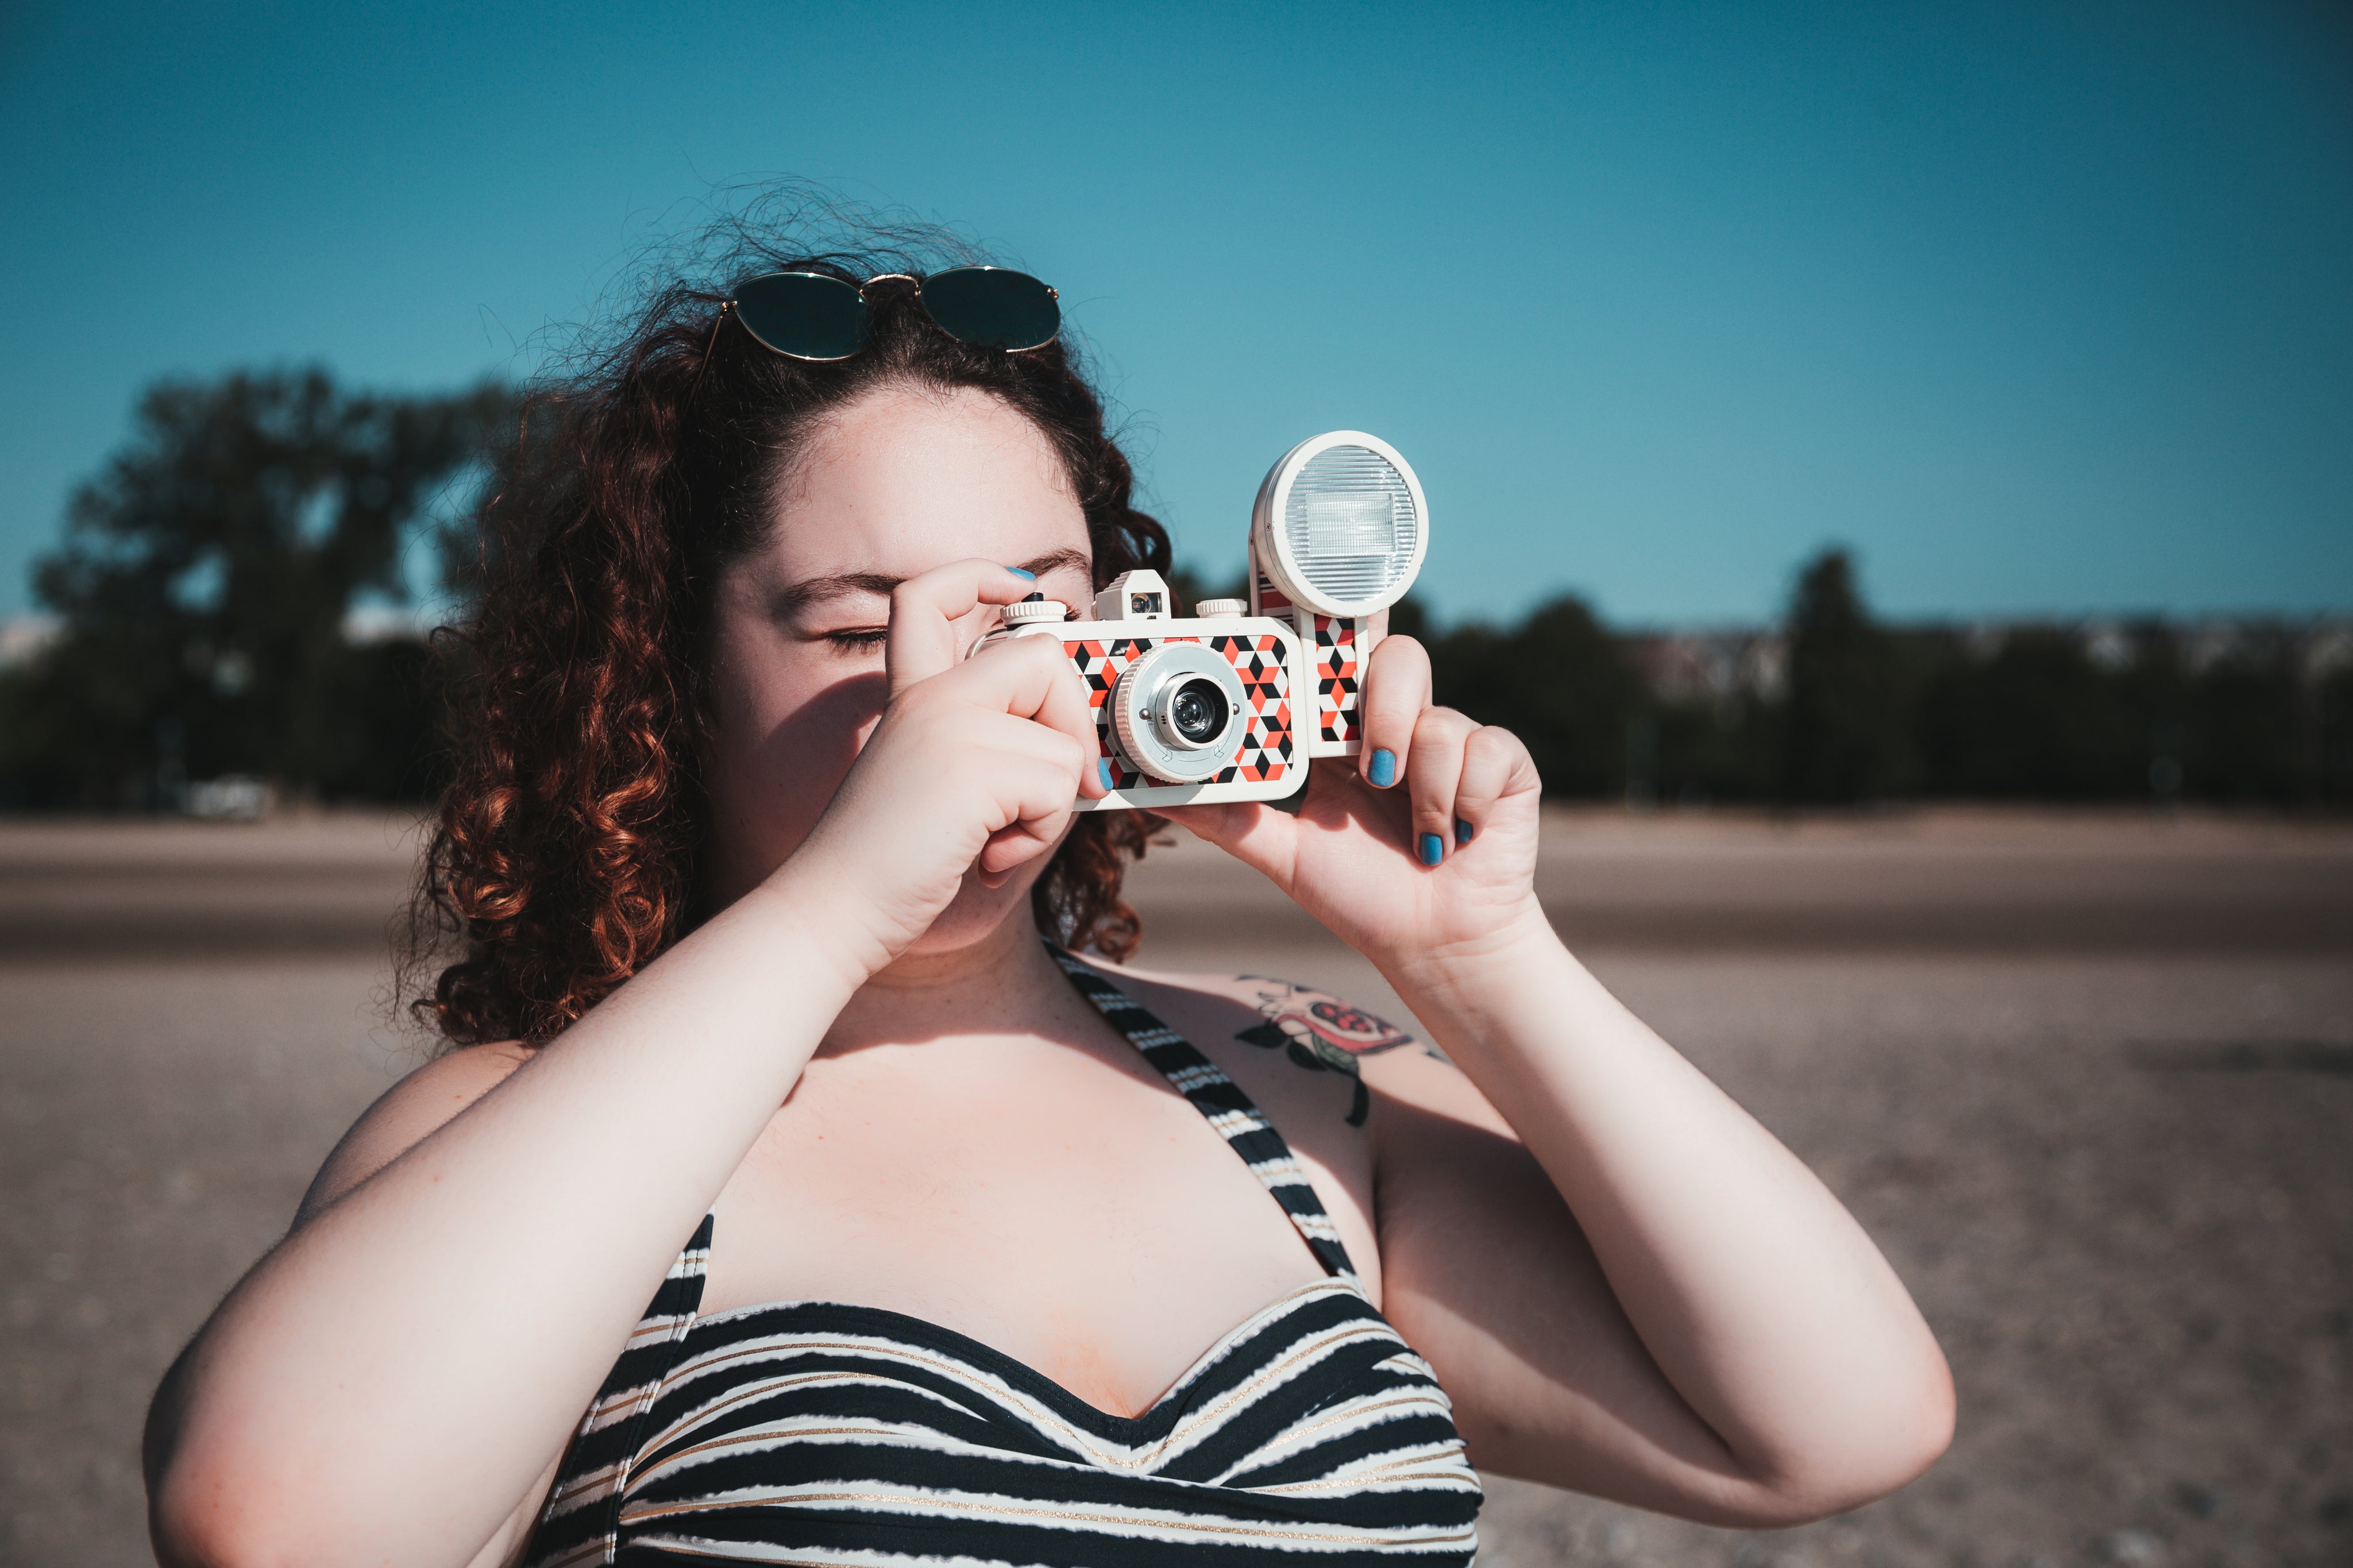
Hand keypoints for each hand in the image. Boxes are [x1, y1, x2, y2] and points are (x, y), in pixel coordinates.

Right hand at [778, 560, 1106, 976]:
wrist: (837, 910)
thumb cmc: (891, 865)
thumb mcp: (945, 786)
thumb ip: (997, 750)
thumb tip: (1084, 756)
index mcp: (911, 694)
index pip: (930, 596)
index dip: (981, 576)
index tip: (1020, 588)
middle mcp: (928, 697)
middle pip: (1041, 656)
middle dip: (1070, 726)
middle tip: (1054, 787)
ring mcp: (947, 724)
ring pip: (1063, 742)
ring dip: (1051, 807)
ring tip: (997, 837)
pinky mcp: (969, 766)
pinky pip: (1058, 788)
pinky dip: (1039, 835)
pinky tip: (988, 857)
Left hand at [1158, 630, 1545, 975]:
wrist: (1435, 946)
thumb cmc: (1365, 897)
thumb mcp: (1283, 855)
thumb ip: (1228, 818)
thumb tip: (1155, 795)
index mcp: (1346, 733)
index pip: (1336, 657)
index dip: (1326, 623)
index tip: (1297, 599)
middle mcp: (1400, 724)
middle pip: (1394, 655)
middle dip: (1378, 708)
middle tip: (1366, 769)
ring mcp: (1454, 739)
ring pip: (1438, 711)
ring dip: (1420, 783)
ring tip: (1413, 832)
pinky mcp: (1503, 762)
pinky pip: (1483, 748)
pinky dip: (1463, 802)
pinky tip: (1456, 837)